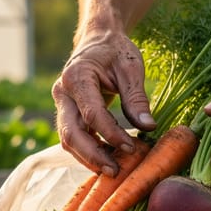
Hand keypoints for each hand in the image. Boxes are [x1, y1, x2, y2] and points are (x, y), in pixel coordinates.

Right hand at [52, 30, 156, 176]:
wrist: (99, 39)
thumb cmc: (116, 51)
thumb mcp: (131, 68)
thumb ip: (136, 98)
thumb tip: (148, 127)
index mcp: (76, 77)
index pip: (91, 114)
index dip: (110, 134)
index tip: (132, 148)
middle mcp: (62, 92)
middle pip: (71, 132)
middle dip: (92, 155)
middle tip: (115, 171)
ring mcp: (62, 104)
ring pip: (68, 139)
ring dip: (89, 158)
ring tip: (113, 170)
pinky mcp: (67, 113)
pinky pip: (74, 137)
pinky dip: (89, 151)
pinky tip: (108, 159)